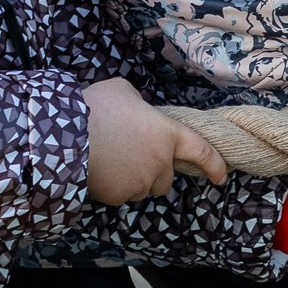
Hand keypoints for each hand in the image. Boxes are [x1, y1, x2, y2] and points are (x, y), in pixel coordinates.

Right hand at [83, 77, 225, 204]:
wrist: (67, 133)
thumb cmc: (96, 106)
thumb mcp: (122, 91)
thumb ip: (138, 103)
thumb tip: (137, 110)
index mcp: (167, 133)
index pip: (201, 151)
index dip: (214, 164)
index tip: (221, 176)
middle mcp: (160, 161)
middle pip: (165, 179)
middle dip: (153, 173)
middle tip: (130, 157)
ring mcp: (140, 182)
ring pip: (141, 189)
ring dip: (131, 180)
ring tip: (108, 160)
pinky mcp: (119, 196)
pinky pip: (120, 195)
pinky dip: (112, 187)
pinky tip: (97, 170)